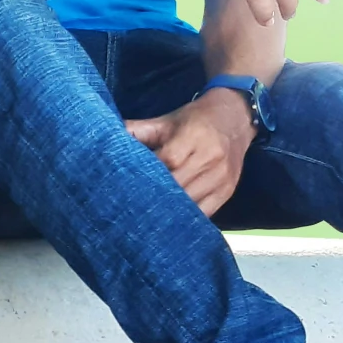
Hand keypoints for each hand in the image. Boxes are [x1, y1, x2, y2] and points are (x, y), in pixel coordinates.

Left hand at [125, 90, 255, 215]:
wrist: (235, 118)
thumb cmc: (195, 120)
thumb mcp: (167, 120)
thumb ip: (139, 130)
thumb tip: (106, 134)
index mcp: (193, 137)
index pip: (168, 160)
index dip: (149, 173)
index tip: (128, 183)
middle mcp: (210, 158)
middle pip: (179, 184)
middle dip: (156, 195)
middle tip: (131, 208)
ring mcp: (221, 178)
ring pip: (191, 202)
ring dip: (170, 211)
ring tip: (147, 219)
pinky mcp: (227, 192)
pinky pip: (206, 213)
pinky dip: (188, 219)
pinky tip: (171, 223)